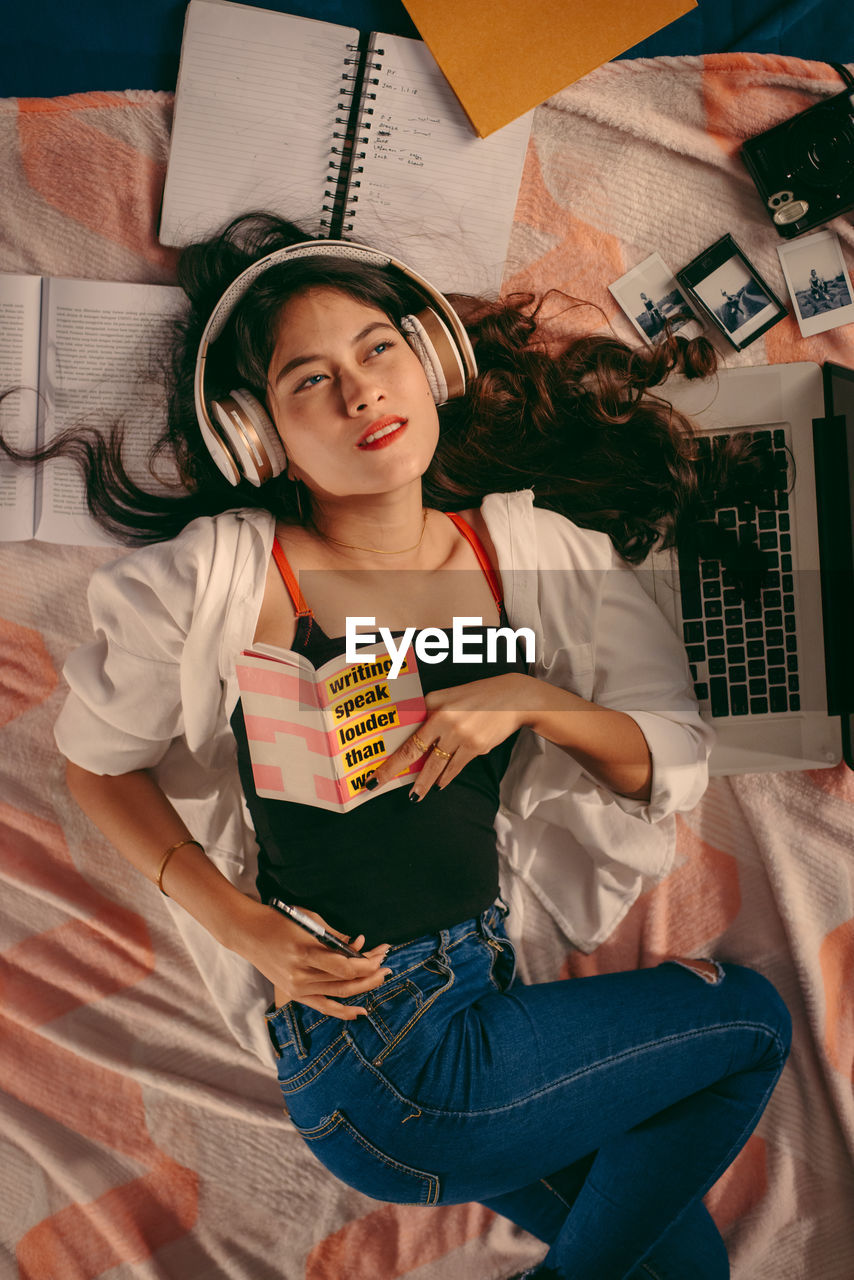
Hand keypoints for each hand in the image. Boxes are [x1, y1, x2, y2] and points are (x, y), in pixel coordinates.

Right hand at [233, 898, 390, 1020]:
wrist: (248, 933)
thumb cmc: (279, 920)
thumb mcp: (308, 920)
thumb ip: (334, 937)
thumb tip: (359, 946)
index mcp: (304, 952)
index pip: (345, 967)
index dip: (367, 964)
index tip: (381, 955)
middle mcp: (300, 975)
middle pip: (345, 982)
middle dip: (371, 975)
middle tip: (388, 966)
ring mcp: (296, 988)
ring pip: (338, 994)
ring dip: (363, 988)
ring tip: (381, 979)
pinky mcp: (294, 994)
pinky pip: (323, 1007)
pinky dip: (342, 1011)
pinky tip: (360, 1011)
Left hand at [369, 673, 534, 800]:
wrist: (513, 700)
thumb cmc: (477, 695)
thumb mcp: (448, 695)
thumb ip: (428, 708)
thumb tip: (411, 726)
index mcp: (436, 707)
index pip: (408, 735)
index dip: (390, 756)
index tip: (375, 770)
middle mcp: (447, 722)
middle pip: (416, 753)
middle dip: (395, 772)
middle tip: (379, 786)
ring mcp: (462, 737)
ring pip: (437, 766)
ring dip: (424, 782)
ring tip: (415, 796)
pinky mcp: (477, 748)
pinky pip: (456, 767)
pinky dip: (446, 776)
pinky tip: (439, 784)